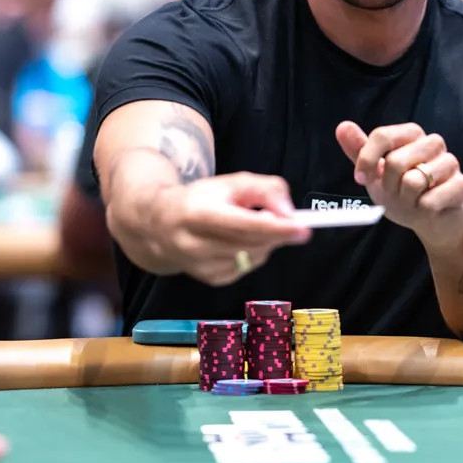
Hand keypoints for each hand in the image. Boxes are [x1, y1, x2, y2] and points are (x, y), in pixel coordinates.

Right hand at [153, 173, 311, 285]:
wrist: (160, 225)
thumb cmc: (202, 199)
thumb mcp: (232, 183)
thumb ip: (265, 190)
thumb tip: (290, 212)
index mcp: (197, 215)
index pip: (242, 224)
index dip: (275, 227)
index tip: (302, 228)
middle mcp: (195, 245)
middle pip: (252, 242)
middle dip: (279, 233)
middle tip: (296, 223)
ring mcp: (202, 266)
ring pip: (254, 256)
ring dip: (266, 242)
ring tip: (252, 225)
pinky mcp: (211, 279)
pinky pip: (248, 267)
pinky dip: (255, 253)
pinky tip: (240, 241)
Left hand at [336, 122, 462, 250]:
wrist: (434, 222)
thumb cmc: (404, 194)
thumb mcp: (376, 175)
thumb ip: (360, 151)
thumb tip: (342, 126)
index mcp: (411, 134)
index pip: (383, 136)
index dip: (367, 160)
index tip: (361, 179)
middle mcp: (433, 143)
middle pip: (396, 161)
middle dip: (389, 186)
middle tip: (396, 194)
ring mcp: (450, 163)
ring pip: (414, 181)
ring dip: (407, 200)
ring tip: (414, 202)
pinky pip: (431, 200)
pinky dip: (423, 211)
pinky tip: (430, 210)